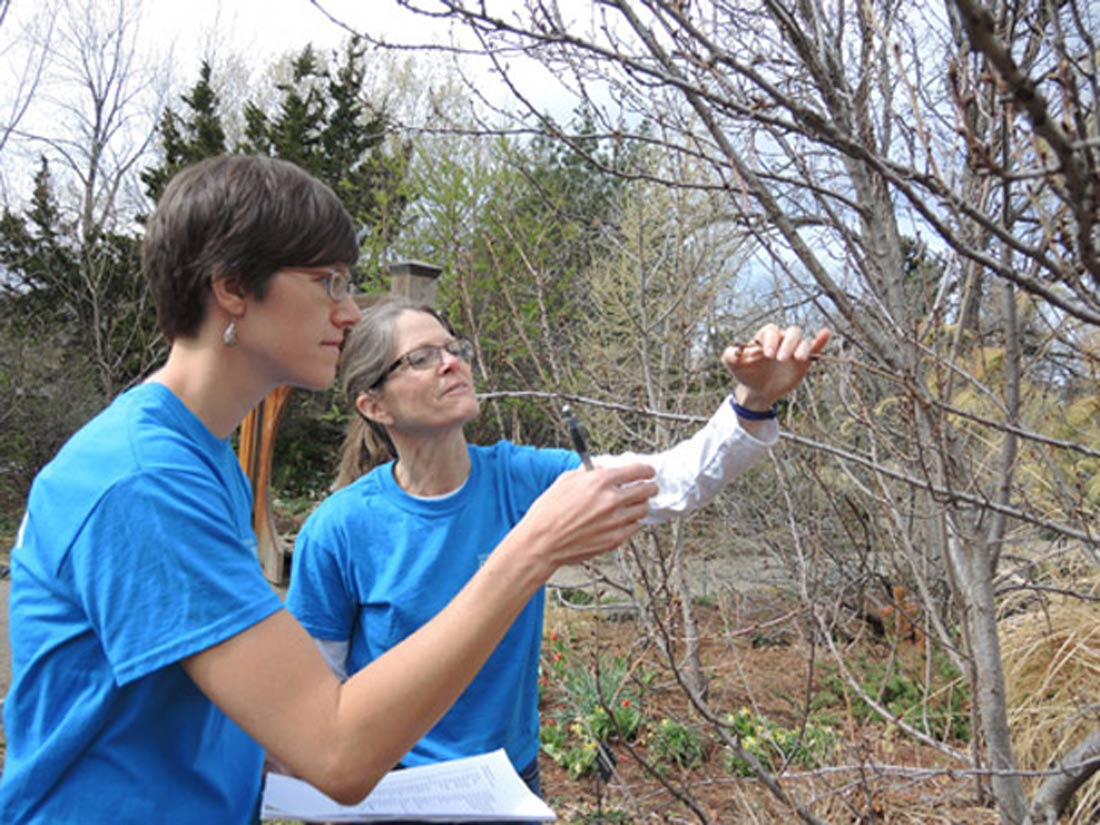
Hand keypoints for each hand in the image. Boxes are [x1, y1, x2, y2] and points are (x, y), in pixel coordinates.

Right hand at [520, 463, 656, 567]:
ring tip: (634, 504)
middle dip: (650, 487)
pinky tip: (624, 519)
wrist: (542, 541)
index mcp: (599, 481)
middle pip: (647, 490)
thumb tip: (603, 470)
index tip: (648, 471)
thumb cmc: (549, 511)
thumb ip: (589, 473)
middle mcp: (611, 500)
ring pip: (643, 509)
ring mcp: (615, 521)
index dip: (646, 470)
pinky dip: (632, 521)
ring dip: (641, 505)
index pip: (636, 470)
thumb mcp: (565, 480)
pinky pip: (635, 526)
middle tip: (649, 487)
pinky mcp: (615, 539)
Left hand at [722, 324, 829, 409]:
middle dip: (787, 344)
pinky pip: (815, 347)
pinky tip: (825, 333)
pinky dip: (820, 340)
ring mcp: (794, 349)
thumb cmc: (746, 373)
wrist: (758, 390)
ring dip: (802, 348)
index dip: (771, 340)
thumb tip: (734, 352)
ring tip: (797, 359)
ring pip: (803, 340)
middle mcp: (782, 340)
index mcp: (766, 337)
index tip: (767, 355)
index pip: (771, 330)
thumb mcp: (733, 365)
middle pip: (791, 332)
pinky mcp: (804, 360)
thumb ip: (730, 356)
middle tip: (780, 359)